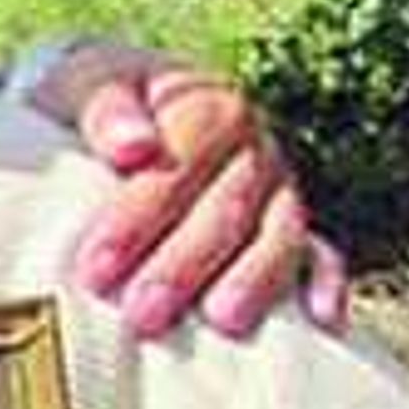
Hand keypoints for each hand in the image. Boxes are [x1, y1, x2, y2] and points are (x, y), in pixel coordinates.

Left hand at [34, 45, 347, 340]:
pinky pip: (321, 255)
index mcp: (209, 106)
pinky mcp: (290, 231)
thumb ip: (106, 110)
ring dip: (254, 279)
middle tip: (141, 315)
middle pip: (226, 208)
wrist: (122, 115)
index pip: (181, 161)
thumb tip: (136, 147)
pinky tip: (323, 319)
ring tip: (223, 321)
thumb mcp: (84, 88)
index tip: (95, 268)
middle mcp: (254, 149)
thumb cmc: (96, 111)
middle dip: (184, 265)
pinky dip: (324, 284)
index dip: (139, 216)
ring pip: (279, 234)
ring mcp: (278, 191)